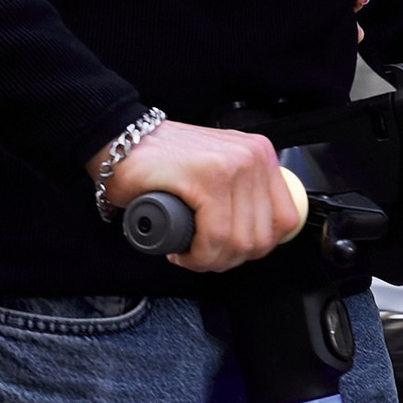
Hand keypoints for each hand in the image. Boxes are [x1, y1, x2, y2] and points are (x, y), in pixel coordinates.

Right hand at [102, 121, 304, 272]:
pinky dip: (197, 256)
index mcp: (260, 155)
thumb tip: (256, 237)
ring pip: (239, 242)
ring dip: (210, 260)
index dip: (254, 248)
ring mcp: (233, 165)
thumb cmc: (160, 162)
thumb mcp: (217, 172)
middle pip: (261, 237)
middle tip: (200, 256)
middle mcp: (253, 156)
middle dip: (228, 259)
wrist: (118, 142)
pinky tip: (181, 251)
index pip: (284, 220)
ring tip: (188, 253)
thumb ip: (241, 194)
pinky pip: (215, 237)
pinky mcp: (208, 177)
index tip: (227, 250)